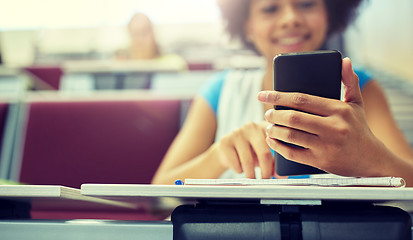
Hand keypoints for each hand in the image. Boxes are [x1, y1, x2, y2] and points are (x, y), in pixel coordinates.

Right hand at [214, 121, 274, 178]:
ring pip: (248, 161)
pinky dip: (239, 170)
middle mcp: (252, 127)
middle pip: (264, 153)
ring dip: (251, 174)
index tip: (280, 168)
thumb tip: (282, 176)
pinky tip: (239, 167)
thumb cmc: (249, 152)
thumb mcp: (263, 155)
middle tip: (265, 181)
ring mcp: (237, 133)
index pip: (277, 138)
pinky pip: (235, 163)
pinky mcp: (225, 141)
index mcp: (265, 127)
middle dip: (265, 172)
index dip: (280, 152)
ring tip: (252, 178)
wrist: (226, 151)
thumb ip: (273, 163)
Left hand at [258, 58, 385, 176]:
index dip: (278, 96)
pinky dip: (277, 147)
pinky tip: (271, 141)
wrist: (371, 160)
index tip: (262, 95)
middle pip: (293, 118)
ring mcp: (326, 146)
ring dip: (273, 130)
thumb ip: (350, 81)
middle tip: (268, 113)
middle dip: (274, 115)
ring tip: (268, 126)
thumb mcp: (356, 104)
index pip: (302, 99)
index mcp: (339, 110)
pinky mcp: (320, 161)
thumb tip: (345, 60)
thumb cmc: (359, 128)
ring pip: (290, 135)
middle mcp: (333, 127)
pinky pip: (292, 153)